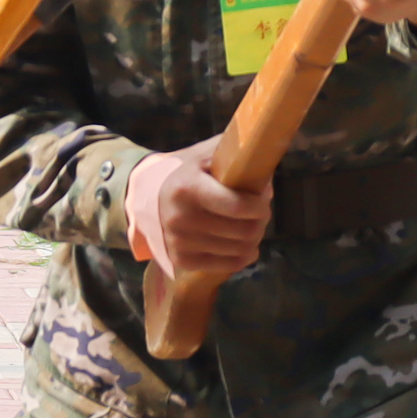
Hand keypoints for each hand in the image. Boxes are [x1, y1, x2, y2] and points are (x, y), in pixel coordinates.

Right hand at [127, 140, 267, 275]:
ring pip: (240, 250)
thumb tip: (266, 156)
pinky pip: (229, 266)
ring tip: (249, 225)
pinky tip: (243, 244)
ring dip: (253, 238)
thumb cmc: (188, 173)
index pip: (237, 206)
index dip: (259, 205)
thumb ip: (234, 152)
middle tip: (259, 212)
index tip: (263, 198)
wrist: (150, 198)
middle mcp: (181, 218)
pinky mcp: (182, 261)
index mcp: (188, 188)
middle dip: (261, 220)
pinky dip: (243, 256)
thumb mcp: (206, 155)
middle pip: (244, 231)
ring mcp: (180, 243)